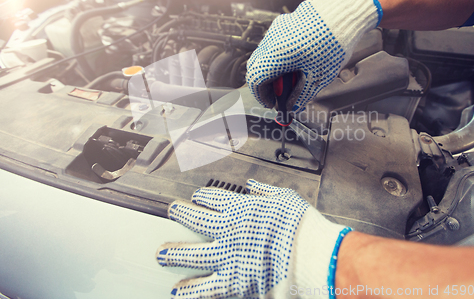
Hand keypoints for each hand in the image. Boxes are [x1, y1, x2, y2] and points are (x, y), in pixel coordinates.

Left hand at [156, 179, 351, 298]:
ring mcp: (227, 257)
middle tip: (172, 212)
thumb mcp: (285, 198)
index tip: (198, 197)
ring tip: (161, 253)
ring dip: (174, 253)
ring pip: (191, 254)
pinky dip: (190, 290)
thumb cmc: (301, 227)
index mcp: (240, 208)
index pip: (212, 199)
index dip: (202, 196)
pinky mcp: (232, 282)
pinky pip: (204, 288)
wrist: (311, 256)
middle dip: (180, 214)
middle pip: (194, 219)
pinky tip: (178, 290)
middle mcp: (227, 230)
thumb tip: (252, 185)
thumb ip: (265, 191)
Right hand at [246, 0, 381, 112]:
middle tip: (281, 94)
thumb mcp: (318, 76)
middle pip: (256, 67)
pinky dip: (279, 58)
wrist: (344, 13)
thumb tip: (293, 106)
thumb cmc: (333, 42)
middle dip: (266, 84)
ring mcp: (276, 30)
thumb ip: (301, 95)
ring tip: (294, 78)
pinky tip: (297, 62)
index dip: (262, 96)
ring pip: (264, 55)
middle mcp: (272, 40)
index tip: (272, 103)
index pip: (255, 79)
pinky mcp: (283, 24)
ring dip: (273, 70)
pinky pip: (273, 45)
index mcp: (277, 55)